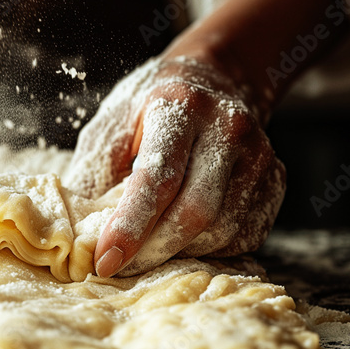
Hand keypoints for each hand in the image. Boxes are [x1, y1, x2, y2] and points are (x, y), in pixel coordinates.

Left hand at [63, 55, 284, 276]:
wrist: (214, 79)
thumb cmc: (150, 109)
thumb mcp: (112, 124)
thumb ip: (94, 172)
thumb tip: (74, 230)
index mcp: (179, 108)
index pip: (157, 177)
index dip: (130, 225)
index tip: (104, 259)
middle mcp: (227, 129)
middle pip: (194, 211)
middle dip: (152, 250)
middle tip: (118, 268)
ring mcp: (259, 155)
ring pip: (222, 229)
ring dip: (179, 252)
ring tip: (148, 250)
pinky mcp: (275, 179)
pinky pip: (245, 234)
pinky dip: (209, 249)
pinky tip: (183, 239)